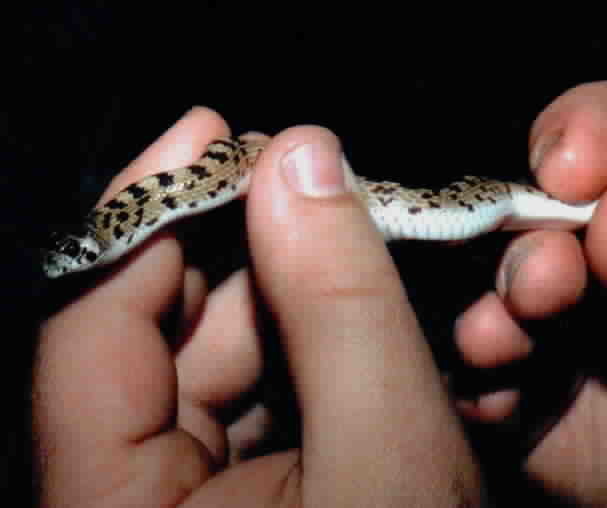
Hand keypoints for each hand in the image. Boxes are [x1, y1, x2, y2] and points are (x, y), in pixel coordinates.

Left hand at [34, 108, 482, 506]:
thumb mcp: (389, 454)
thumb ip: (342, 305)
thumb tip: (303, 160)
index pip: (92, 330)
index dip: (152, 219)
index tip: (211, 131)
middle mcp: (128, 505)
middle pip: (160, 338)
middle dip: (237, 250)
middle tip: (307, 178)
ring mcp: (184, 502)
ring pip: (214, 366)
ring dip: (284, 296)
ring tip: (346, 240)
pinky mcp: (242, 500)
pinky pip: (256, 402)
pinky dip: (306, 351)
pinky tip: (352, 315)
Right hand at [454, 80, 606, 505]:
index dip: (587, 131)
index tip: (570, 171)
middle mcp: (596, 248)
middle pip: (536, 210)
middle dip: (527, 239)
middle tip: (543, 283)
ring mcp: (550, 315)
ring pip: (490, 289)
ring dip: (488, 310)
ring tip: (496, 341)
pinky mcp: (516, 382)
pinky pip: (474, 374)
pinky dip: (475, 383)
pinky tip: (503, 403)